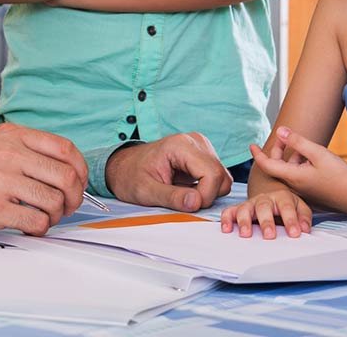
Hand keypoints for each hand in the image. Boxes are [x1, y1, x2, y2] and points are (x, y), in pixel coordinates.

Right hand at [0, 123, 87, 236]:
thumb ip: (25, 151)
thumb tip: (63, 170)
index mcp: (12, 135)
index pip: (65, 148)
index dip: (80, 169)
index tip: (79, 183)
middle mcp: (9, 154)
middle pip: (66, 176)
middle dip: (74, 197)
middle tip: (66, 208)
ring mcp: (1, 181)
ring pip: (53, 201)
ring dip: (55, 216)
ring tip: (44, 219)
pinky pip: (35, 221)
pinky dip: (40, 229)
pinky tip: (31, 229)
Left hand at [105, 132, 232, 210]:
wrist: (124, 166)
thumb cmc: (131, 176)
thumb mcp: (146, 191)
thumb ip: (172, 197)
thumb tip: (196, 202)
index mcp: (181, 145)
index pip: (212, 174)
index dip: (205, 196)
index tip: (189, 206)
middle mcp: (195, 141)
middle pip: (221, 175)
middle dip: (207, 196)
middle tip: (184, 202)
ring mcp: (201, 146)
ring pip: (222, 177)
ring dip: (208, 193)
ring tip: (184, 194)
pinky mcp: (203, 154)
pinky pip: (217, 176)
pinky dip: (207, 188)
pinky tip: (188, 189)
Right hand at [220, 187, 311, 238]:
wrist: (272, 194)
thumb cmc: (287, 205)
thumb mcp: (300, 207)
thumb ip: (303, 217)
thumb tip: (305, 229)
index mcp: (282, 197)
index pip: (287, 208)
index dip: (291, 220)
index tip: (295, 234)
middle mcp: (264, 199)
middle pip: (264, 207)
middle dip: (266, 222)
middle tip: (270, 236)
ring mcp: (250, 204)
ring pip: (244, 209)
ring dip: (244, 221)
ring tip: (246, 235)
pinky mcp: (238, 209)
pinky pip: (229, 212)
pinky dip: (226, 220)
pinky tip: (227, 230)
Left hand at [247, 127, 346, 210]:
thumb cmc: (339, 176)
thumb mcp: (318, 153)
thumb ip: (298, 142)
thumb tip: (280, 131)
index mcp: (293, 177)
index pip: (267, 165)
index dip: (257, 155)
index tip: (251, 145)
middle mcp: (295, 185)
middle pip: (278, 166)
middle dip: (278, 149)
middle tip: (284, 135)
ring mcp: (303, 189)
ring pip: (290, 170)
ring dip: (291, 156)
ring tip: (300, 143)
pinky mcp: (312, 191)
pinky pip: (299, 175)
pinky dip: (300, 164)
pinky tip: (310, 156)